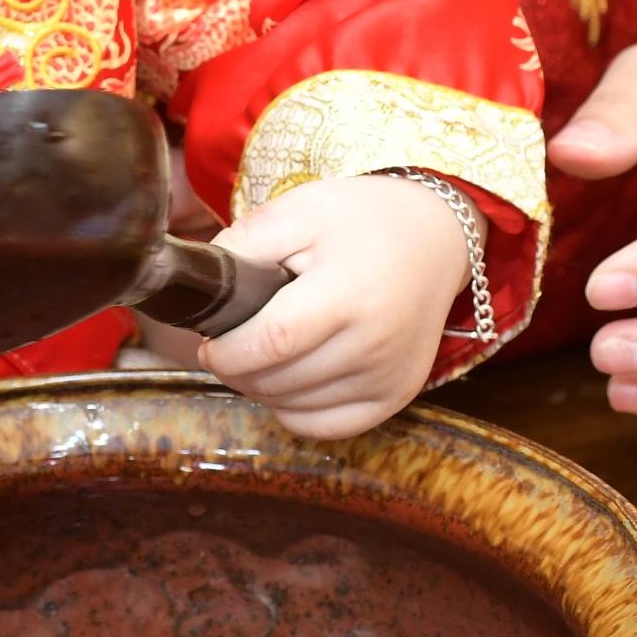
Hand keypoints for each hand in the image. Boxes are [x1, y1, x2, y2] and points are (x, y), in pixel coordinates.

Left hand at [193, 173, 474, 440]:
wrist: (436, 239)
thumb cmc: (363, 220)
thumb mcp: (300, 209)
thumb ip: (244, 243)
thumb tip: (201, 284)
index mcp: (348, 294)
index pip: (271, 344)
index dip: (227, 352)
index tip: (209, 342)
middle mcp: (374, 344)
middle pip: (278, 381)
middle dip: (237, 370)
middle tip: (232, 343)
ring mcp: (389, 376)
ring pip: (295, 408)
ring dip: (262, 389)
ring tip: (263, 353)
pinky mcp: (397, 396)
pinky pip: (326, 427)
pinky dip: (294, 411)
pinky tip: (290, 379)